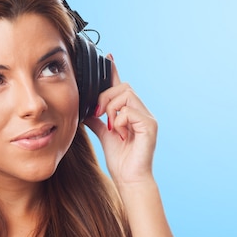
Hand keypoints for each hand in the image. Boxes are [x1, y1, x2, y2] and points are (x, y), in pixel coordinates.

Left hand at [84, 56, 157, 186]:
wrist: (129, 179)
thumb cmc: (121, 161)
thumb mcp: (104, 135)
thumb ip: (97, 121)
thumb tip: (86, 111)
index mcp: (131, 113)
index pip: (122, 87)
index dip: (114, 72)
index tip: (108, 57)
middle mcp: (142, 112)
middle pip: (123, 87)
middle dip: (106, 97)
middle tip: (98, 114)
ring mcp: (147, 117)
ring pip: (125, 95)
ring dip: (111, 108)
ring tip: (112, 126)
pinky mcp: (150, 125)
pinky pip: (129, 110)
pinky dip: (119, 120)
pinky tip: (120, 133)